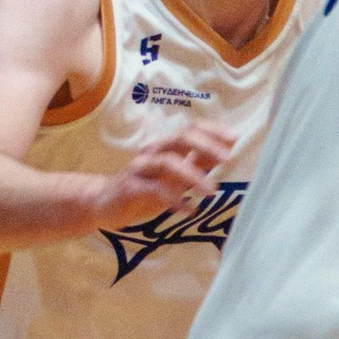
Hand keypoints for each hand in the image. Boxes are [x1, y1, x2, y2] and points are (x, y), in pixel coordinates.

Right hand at [95, 119, 228, 226]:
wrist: (104, 204)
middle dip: (207, 146)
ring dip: (192, 175)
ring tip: (211, 191)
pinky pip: (153, 189)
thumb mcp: (177, 176)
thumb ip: (200, 162)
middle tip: (228, 159)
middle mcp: (153, 151)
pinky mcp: (130, 187)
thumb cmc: (146, 188)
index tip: (234, 136)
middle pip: (180, 138)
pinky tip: (188, 210)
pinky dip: (172, 198)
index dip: (212, 130)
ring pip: (168, 162)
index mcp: (166, 147)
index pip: (190, 129)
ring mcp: (140, 168)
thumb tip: (228, 148)